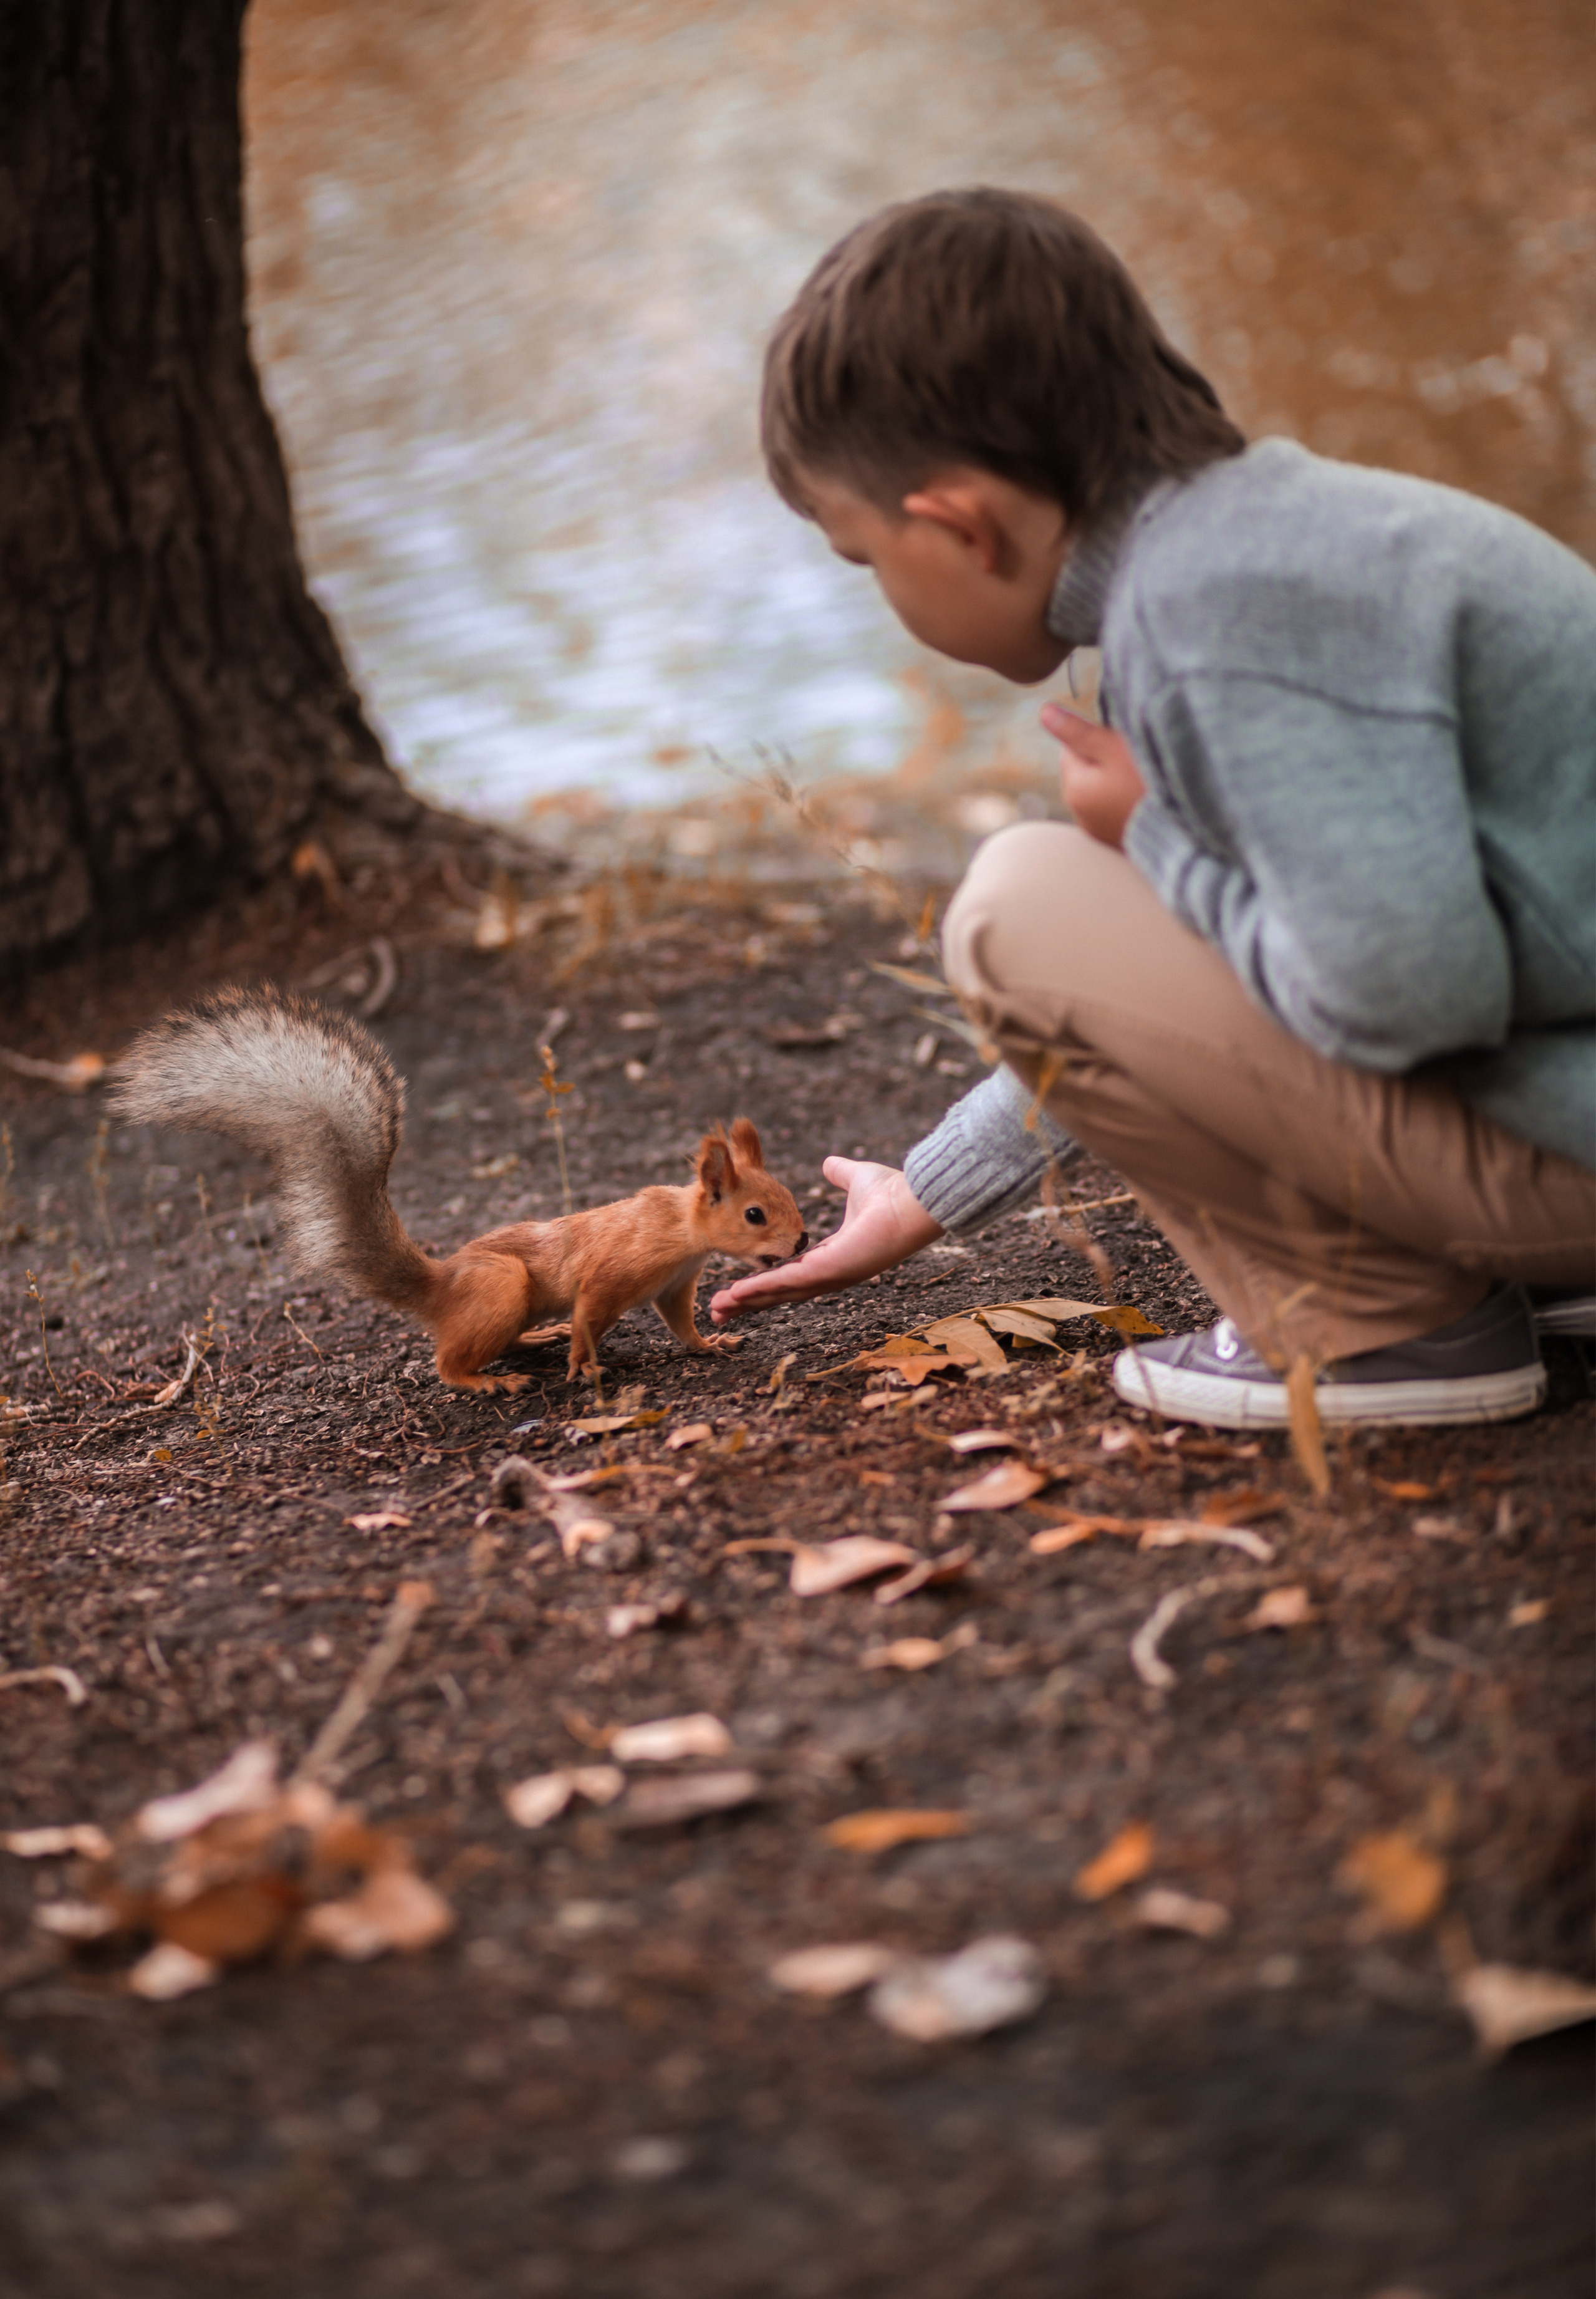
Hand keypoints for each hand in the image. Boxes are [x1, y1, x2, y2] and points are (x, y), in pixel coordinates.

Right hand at [710, 1157, 942, 1320]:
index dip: (762, 1280)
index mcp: (832, 1255)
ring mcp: (831, 1276)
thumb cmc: (894, 1193)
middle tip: (716, 1311)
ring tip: (716, 1309)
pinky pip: (789, 1283)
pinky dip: (760, 1289)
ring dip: (747, 1301)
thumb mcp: (856, 1179)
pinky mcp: (832, 1271)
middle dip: (748, 1302)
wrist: (915, 1201)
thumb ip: (839, 1174)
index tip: (737, 1286)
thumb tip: (828, 1163)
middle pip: (780, 1292)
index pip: (790, 1273)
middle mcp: (829, 1272)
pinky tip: (736, 1294)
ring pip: (779, 1293)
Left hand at [1041, 704, 1144, 849]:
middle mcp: (1081, 817)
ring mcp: (1102, 833)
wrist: (1192, 821)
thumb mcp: (1113, 747)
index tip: (1125, 744)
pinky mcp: (1120, 841)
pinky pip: (1118, 810)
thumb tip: (1043, 713)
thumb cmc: (1151, 780)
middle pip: (1088, 772)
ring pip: (1104, 791)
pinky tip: (1149, 800)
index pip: (1072, 749)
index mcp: (1074, 791)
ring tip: (1146, 782)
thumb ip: (1077, 731)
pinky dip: (1129, 802)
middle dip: (1107, 761)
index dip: (1099, 739)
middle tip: (1139, 763)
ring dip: (1119, 782)